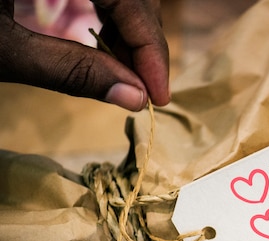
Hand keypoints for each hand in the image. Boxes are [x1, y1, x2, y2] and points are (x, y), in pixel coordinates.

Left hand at [0, 0, 168, 109]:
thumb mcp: (3, 51)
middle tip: (142, 91)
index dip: (150, 48)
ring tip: (123, 75)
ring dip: (129, 32)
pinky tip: (105, 48)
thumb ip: (67, 69)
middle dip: (144, 43)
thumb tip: (133, 98)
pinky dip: (110, 17)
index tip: (158, 95)